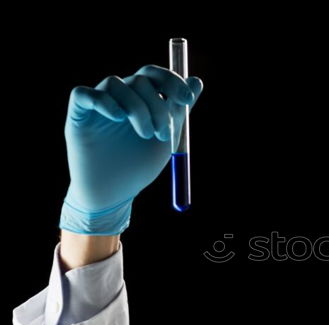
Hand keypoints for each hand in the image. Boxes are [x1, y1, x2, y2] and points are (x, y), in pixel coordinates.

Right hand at [59, 64, 203, 234]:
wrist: (115, 191)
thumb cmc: (139, 165)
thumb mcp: (166, 136)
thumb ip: (179, 110)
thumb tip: (197, 81)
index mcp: (141, 99)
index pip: (155, 75)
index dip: (172, 81)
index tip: (187, 100)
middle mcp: (120, 97)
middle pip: (139, 80)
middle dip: (157, 105)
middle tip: (163, 134)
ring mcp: (98, 105)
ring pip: (115, 84)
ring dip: (136, 108)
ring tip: (145, 135)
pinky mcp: (77, 116)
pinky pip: (83, 95)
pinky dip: (102, 101)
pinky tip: (117, 117)